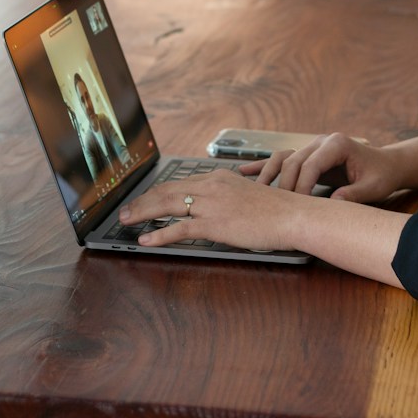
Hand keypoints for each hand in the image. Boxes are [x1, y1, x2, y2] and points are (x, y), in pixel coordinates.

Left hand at [117, 170, 306, 251]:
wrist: (292, 215)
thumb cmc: (276, 210)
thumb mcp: (247, 195)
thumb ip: (226, 198)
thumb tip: (213, 210)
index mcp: (218, 178)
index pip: (179, 183)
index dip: (157, 192)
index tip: (144, 199)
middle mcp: (211, 186)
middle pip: (166, 191)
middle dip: (142, 201)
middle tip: (126, 210)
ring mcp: (211, 204)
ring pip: (167, 205)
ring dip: (142, 213)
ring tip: (126, 221)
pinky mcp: (214, 223)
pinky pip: (179, 229)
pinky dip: (159, 234)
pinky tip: (146, 239)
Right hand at [242, 132, 404, 202]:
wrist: (386, 164)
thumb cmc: (381, 175)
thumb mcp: (373, 187)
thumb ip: (354, 195)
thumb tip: (334, 204)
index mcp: (337, 144)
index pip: (310, 164)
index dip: (301, 186)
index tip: (297, 207)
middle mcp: (321, 141)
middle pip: (292, 161)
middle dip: (284, 185)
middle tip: (277, 207)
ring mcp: (312, 146)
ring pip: (283, 158)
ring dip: (268, 174)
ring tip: (253, 190)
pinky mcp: (308, 154)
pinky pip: (282, 159)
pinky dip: (264, 166)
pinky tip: (245, 172)